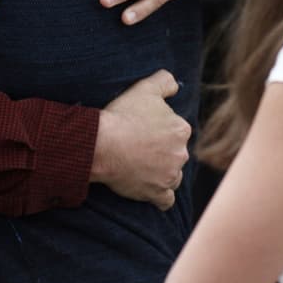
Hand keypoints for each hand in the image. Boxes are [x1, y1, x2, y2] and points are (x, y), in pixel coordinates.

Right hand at [90, 70, 188, 209]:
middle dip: (162, 152)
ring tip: (140, 168)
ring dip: (162, 173)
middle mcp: (181, 154)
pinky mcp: (157, 193)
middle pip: (175, 154)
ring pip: (172, 176)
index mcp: (181, 129)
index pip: (176, 131)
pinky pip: (165, 200)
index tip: (143, 130)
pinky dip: (159, 197)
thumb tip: (175, 86)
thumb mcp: (145, 88)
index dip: (160, 131)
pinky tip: (149, 190)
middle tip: (138, 148)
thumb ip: (165, 81)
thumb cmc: (123, 115)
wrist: (102, 143)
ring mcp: (169, 175)